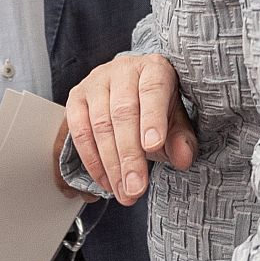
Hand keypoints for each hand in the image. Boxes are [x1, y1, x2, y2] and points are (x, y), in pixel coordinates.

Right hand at [61, 53, 196, 205]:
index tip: (153, 146)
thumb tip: (182, 159)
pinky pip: (79, 132)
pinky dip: (91, 160)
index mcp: (154, 68)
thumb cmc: (157, 105)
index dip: (152, 119)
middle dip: (129, 156)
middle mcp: (122, 70)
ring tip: (123, 192)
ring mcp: (96, 82)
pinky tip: (104, 181)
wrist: (132, 87)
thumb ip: (181, 139)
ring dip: (110, 165)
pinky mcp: (76, 97)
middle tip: (136, 188)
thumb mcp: (176, 119)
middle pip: (123, 113)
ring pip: (99, 125)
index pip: (153, 90)